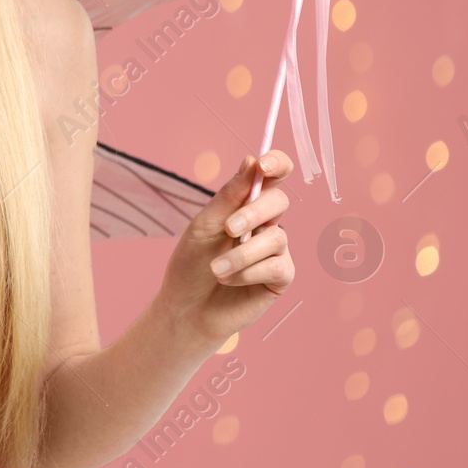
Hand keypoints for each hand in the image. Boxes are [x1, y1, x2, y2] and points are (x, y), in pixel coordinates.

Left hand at [154, 150, 296, 348]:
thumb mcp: (205, 225)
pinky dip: (248, 272)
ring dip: (241, 254)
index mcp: (246, 206)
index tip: (265, 165)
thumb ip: (230, 196)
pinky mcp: (281, 278)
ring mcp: (276, 251)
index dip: (276, 164)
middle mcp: (266, 224)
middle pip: (279, 202)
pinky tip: (230, 281)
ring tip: (216, 270)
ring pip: (276, 237)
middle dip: (254, 213)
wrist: (186, 308)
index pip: (272, 176)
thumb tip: (251, 160)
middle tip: (228, 228)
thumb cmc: (191, 264)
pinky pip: (276, 266)